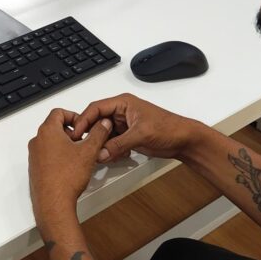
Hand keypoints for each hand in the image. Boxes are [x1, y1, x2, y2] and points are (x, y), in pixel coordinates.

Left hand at [28, 108, 112, 220]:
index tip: (83, 125)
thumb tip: (103, 124)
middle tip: (84, 141)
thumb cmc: (66, 177)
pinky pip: (47, 156)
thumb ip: (98, 133)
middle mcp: (37, 141)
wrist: (54, 203)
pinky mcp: (35, 169)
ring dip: (65, 145)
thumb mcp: (89, 151)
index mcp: (48, 131)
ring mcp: (34, 156)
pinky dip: (59, 156)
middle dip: (71, 132)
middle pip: (55, 127)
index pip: (58, 112)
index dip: (74, 116)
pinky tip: (71, 168)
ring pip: (51, 142)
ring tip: (79, 156)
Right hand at [72, 93, 198, 162]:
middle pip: (97, 122)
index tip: (76, 133)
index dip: (83, 120)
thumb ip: (118, 144)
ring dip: (100, 145)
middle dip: (91, 134)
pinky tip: (111, 156)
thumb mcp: (141, 134)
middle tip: (83, 146)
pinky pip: (111, 143)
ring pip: (103, 134)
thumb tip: (101, 153)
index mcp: (123, 103)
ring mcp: (124, 125)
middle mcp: (121, 112)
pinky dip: (109, 151)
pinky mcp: (127, 137)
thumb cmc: (169, 127)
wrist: (184, 140)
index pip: (96, 108)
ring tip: (97, 154)